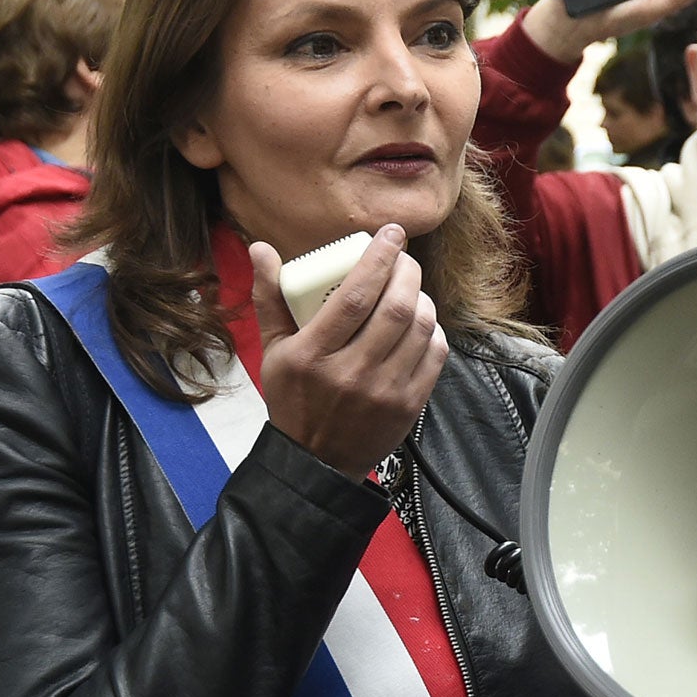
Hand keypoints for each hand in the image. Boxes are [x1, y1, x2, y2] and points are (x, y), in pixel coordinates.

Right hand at [248, 226, 449, 480]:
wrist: (316, 461)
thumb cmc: (293, 398)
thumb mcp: (273, 350)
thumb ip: (269, 297)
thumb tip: (262, 249)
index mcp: (313, 354)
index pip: (356, 294)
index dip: (379, 257)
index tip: (391, 234)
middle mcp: (351, 372)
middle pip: (396, 307)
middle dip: (407, 272)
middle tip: (403, 258)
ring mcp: (384, 391)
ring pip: (420, 328)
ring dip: (423, 299)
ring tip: (412, 289)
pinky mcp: (409, 405)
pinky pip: (434, 356)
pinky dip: (433, 331)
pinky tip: (422, 321)